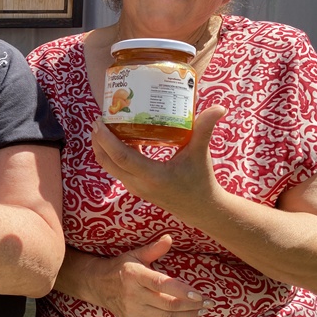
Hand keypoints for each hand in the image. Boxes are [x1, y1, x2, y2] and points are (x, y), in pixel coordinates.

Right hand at [85, 235, 213, 316]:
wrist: (97, 284)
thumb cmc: (120, 267)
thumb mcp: (134, 255)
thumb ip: (153, 249)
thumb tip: (170, 237)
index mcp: (135, 275)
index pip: (161, 284)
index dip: (181, 290)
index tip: (200, 294)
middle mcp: (134, 295)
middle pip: (169, 304)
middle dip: (193, 305)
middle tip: (210, 303)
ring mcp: (134, 311)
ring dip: (189, 315)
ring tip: (203, 311)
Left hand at [91, 106, 226, 221]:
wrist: (201, 209)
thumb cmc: (201, 180)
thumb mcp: (201, 154)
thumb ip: (205, 129)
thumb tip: (219, 107)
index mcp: (153, 175)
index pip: (121, 157)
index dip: (106, 139)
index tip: (99, 121)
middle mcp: (139, 183)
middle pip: (107, 161)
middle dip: (98, 140)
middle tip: (97, 119)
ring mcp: (134, 187)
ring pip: (108, 167)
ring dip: (101, 148)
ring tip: (102, 126)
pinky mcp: (134, 187)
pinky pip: (115, 169)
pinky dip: (111, 154)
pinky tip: (116, 138)